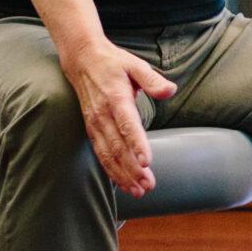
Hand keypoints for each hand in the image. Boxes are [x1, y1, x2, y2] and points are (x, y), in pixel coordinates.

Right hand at [65, 41, 174, 197]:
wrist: (82, 60)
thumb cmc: (113, 63)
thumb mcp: (135, 64)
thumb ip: (152, 80)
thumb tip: (170, 90)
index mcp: (116, 98)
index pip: (127, 125)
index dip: (137, 145)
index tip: (147, 162)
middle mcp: (103, 114)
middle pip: (118, 146)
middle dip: (132, 169)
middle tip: (148, 185)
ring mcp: (95, 124)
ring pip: (108, 154)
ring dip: (122, 174)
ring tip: (138, 191)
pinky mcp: (92, 129)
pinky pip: (100, 153)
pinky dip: (110, 171)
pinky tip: (123, 183)